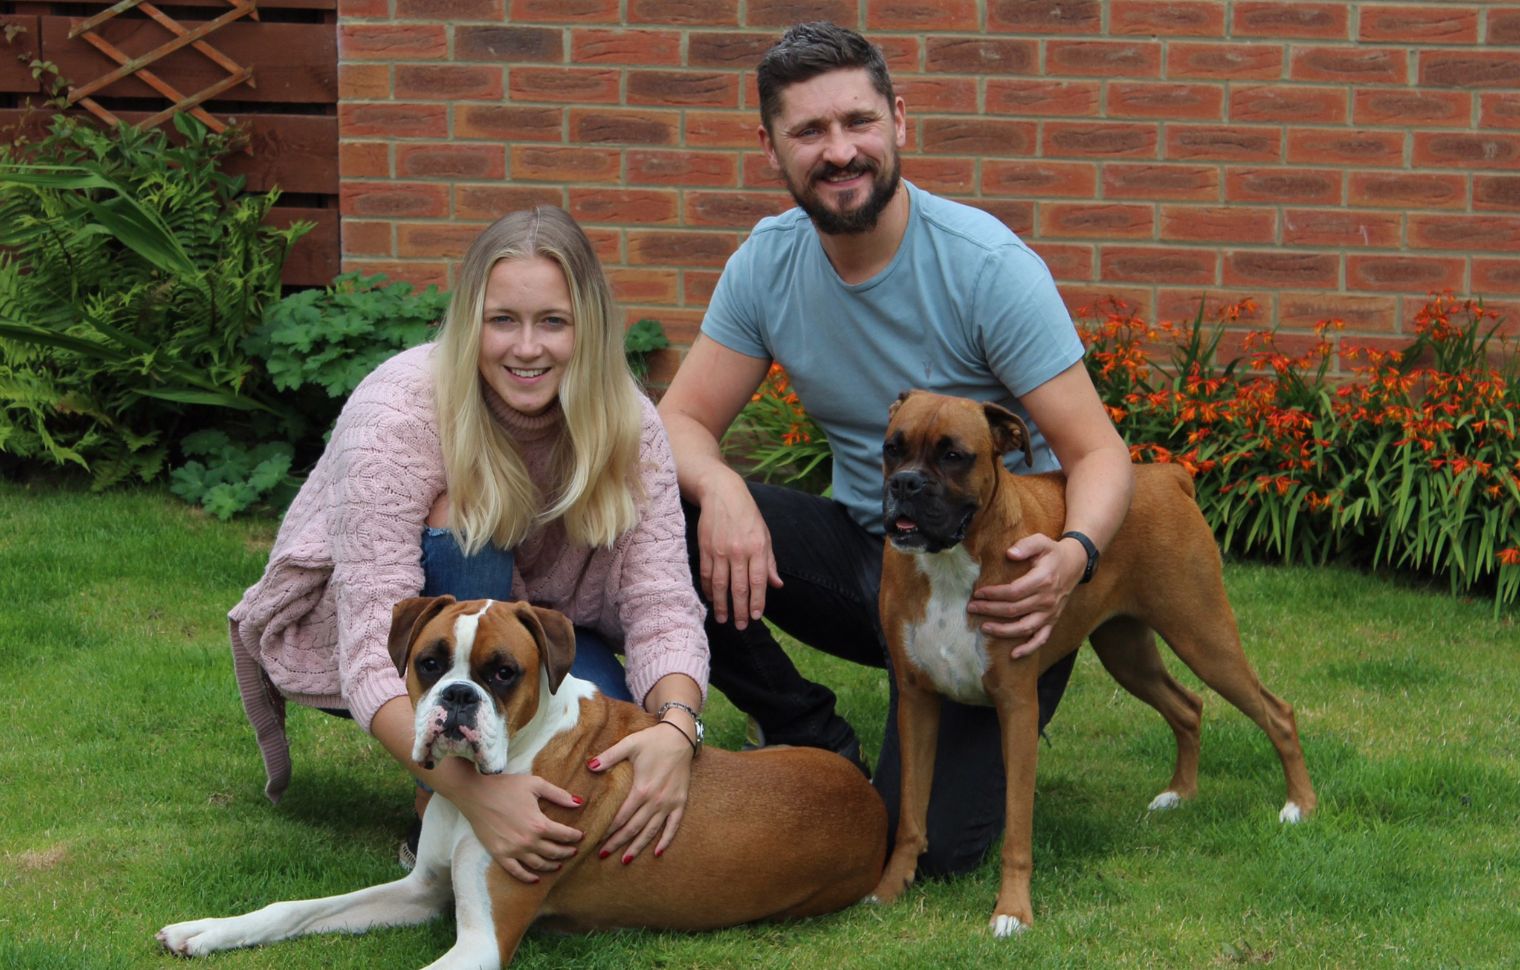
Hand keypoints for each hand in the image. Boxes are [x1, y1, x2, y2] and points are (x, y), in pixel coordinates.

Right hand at [448, 771, 584, 883]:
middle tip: (573, 851)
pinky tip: (536, 878)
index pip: (564, 835)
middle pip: (554, 852)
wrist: (476, 793)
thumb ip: (558, 794)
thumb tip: (579, 802)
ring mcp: (513, 850)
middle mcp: (528, 841)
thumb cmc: (506, 786)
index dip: (575, 836)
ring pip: (539, 864)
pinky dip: (528, 878)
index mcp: (539, 824)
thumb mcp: (535, 784)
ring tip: (559, 864)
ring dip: (552, 866)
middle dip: (566, 852)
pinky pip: (516, 872)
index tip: (580, 836)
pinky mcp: (499, 855)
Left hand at [587, 720, 693, 863]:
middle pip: (633, 828)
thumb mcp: (629, 744)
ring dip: (637, 847)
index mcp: (641, 789)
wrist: (681, 736)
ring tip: (624, 860)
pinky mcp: (680, 802)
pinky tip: (657, 853)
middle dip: (617, 842)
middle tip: (602, 854)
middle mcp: (656, 801)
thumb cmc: (653, 740)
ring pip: (651, 831)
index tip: (596, 839)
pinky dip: (666, 840)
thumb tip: (589, 766)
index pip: (620, 816)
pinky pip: (673, 826)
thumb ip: (609, 756)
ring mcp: (669, 803)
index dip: (608, 829)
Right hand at [695, 474, 781, 629]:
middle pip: (739, 587)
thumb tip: (777, 585)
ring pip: (721, 585)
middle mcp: (739, 551)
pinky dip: (709, 589)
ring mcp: (720, 551)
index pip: (758, 581)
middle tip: (741, 626)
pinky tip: (711, 599)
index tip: (757, 617)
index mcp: (757, 548)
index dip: (757, 602)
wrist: (721, 493)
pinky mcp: (705, 548)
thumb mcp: (765, 535)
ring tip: (723, 619)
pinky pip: (707, 574)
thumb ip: (770, 562)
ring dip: (722, 605)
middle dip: (740, 610)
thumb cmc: (747, 515)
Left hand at [968, 534, 1087, 658]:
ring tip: (984, 628)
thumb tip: (1009, 554)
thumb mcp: (1041, 541)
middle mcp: (1047, 600)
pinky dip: (1028, 648)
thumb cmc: (1053, 552)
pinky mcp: (1052, 621)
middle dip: (990, 610)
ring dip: (1003, 631)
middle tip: (971, 608)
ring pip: (1025, 627)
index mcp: (1043, 580)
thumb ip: (1026, 546)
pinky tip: (1013, 654)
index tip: (977, 593)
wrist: (1075, 564)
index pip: (1013, 592)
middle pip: (1014, 610)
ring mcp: (1050, 613)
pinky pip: (1041, 638)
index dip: (994, 594)